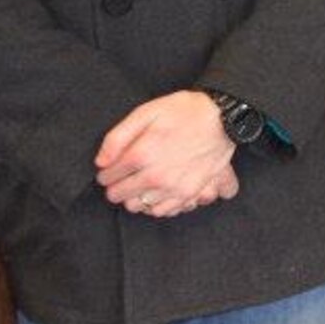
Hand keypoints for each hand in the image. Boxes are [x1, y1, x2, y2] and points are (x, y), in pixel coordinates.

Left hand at [95, 91, 236, 217]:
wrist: (223, 118)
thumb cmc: (184, 111)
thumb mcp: (147, 111)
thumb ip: (118, 136)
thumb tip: (101, 162)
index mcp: (141, 154)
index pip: (108, 176)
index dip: (106, 172)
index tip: (111, 168)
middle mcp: (155, 176)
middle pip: (119, 195)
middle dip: (116, 186)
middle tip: (123, 177)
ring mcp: (173, 187)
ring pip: (137, 206)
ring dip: (134, 197)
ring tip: (140, 184)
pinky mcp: (189, 193)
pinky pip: (161, 211)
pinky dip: (153, 205)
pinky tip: (156, 192)